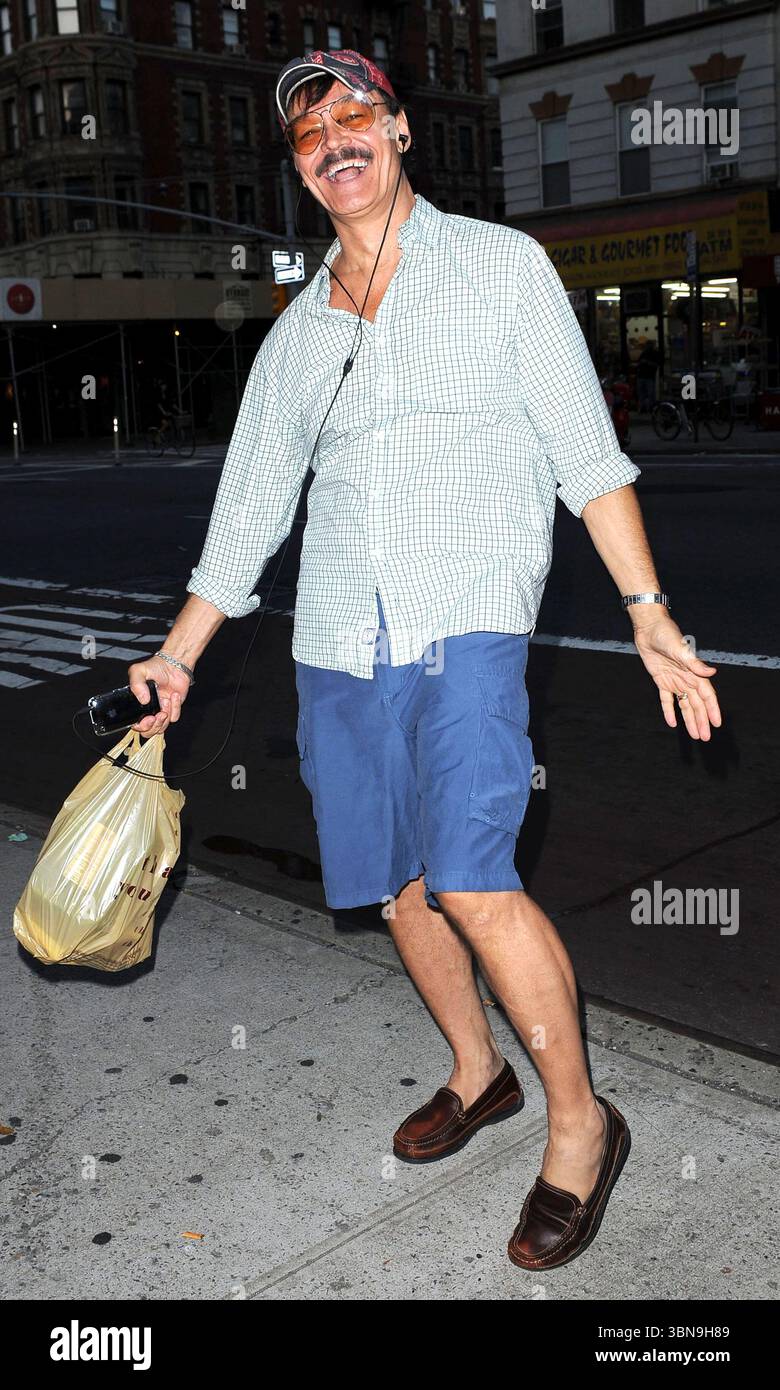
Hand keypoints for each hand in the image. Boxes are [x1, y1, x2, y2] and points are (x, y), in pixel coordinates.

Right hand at [128, 654, 191, 735]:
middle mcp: (148, 710)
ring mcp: (160, 711)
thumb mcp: (138, 671)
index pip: (135, 725)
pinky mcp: (173, 709)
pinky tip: (174, 695)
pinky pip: (174, 718)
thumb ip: (135, 684)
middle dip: (153, 727)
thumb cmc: (155, 667)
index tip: (147, 719)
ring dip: (164, 718)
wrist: (174, 664)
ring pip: (161, 728)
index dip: (140, 726)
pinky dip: (175, 708)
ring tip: (165, 702)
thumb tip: (143, 700)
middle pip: (148, 732)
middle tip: (156, 716)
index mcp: (136, 705)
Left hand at [632, 614, 720, 740]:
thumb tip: (712, 673)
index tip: (716, 724)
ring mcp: (674, 680)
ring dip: (690, 719)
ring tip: (695, 734)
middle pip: (697, 705)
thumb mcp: (681, 650)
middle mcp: (687, 679)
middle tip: (705, 737)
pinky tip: (672, 723)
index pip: (707, 696)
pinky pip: (666, 699)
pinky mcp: (661, 680)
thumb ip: (695, 664)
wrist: (649, 629)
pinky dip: (668, 710)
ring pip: (684, 705)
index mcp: (694, 673)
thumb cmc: (667, 635)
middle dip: (702, 721)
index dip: (712, 710)